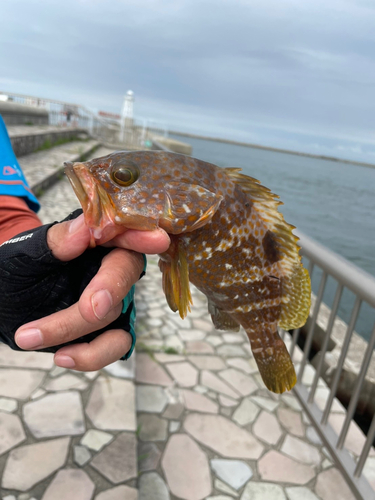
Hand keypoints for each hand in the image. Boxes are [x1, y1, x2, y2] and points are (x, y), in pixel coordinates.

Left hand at [0, 211, 169, 370]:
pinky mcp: (110, 330)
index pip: (122, 231)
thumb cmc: (16, 271)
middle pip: (125, 273)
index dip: (139, 236)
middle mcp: (110, 267)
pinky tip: (61, 356)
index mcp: (95, 239)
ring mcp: (114, 300)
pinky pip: (117, 345)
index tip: (156, 240)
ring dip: (77, 328)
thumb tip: (85, 229)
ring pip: (117, 313)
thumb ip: (56, 241)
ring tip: (30, 336)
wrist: (7, 305)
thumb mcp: (24, 253)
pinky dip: (92, 355)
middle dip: (109, 289)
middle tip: (90, 310)